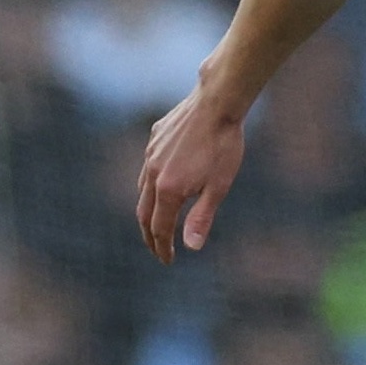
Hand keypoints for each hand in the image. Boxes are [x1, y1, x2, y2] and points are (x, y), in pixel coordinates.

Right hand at [135, 84, 246, 264]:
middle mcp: (152, 173)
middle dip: (149, 235)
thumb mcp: (219, 186)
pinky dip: (151, 184)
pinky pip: (147, 167)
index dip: (162, 247)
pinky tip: (162, 183)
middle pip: (143, 213)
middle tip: (157, 248)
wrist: (216, 103)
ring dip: (148, 210)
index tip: (168, 260)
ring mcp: (150, 154)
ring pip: (142, 189)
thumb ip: (202, 217)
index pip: (159, 228)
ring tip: (157, 220)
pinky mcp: (154, 138)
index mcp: (168, 190)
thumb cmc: (223, 146)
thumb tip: (190, 247)